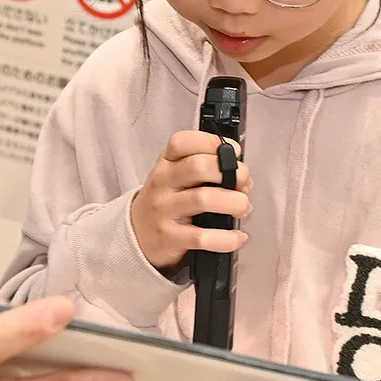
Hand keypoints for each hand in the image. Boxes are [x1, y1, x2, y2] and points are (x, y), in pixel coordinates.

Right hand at [131, 131, 251, 269]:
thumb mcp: (175, 178)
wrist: (136, 235)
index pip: (183, 142)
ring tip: (242, 208)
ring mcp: (164, 210)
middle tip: (244, 184)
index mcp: (166, 163)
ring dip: (234, 203)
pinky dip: (227, 238)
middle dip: (232, 172)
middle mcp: (163, 183)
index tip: (234, 152)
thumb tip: (242, 176)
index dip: (212, 142)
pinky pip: (202, 237)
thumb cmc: (166, 202)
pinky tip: (237, 237)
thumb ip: (204, 169)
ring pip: (203, 199)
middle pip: (198, 166)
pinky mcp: (169, 237)